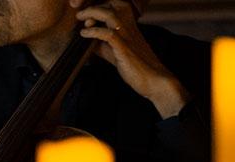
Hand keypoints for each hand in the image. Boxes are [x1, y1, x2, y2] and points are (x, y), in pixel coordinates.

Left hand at [70, 0, 189, 118]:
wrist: (153, 80)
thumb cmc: (135, 67)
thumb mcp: (115, 52)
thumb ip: (102, 44)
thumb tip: (87, 40)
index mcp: (129, 25)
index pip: (117, 5)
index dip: (101, 5)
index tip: (88, 12)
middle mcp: (129, 27)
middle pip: (113, 4)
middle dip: (95, 6)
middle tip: (81, 14)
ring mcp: (127, 36)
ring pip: (110, 14)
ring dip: (92, 13)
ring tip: (81, 19)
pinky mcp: (124, 49)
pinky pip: (108, 34)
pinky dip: (94, 31)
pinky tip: (84, 34)